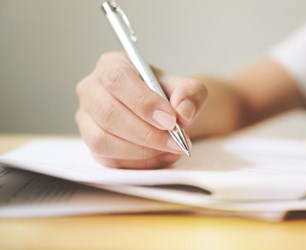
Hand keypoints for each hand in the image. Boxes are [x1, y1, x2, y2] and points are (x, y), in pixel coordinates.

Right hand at [75, 52, 206, 168]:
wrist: (163, 114)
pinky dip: (138, 163)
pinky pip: (108, 160)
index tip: (170, 120)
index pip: (118, 80)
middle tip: (176, 141)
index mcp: (112, 65)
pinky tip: (162, 157)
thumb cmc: (168, 96)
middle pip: (109, 113)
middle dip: (146, 133)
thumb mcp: (187, 88)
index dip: (143, 102)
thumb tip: (184, 111)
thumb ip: (191, 94)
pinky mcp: (91, 144)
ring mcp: (86, 118)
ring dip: (141, 151)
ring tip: (171, 149)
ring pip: (103, 140)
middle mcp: (92, 89)